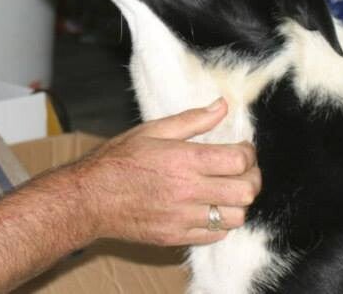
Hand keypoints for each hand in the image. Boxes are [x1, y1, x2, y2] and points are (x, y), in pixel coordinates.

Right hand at [68, 98, 259, 246]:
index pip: (239, 160)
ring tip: (226, 191)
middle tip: (243, 171)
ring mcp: (183, 217)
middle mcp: (187, 191)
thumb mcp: (152, 130)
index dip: (248, 153)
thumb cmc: (119, 160)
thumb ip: (192, 120)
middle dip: (252, 178)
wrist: (90, 198)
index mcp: (184, 160)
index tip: (242, 149)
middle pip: (245, 191)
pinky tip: (208, 208)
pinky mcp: (177, 236)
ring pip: (236, 217)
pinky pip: (216, 234)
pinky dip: (219, 222)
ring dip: (237, 202)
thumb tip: (221, 106)